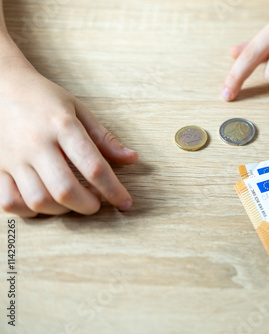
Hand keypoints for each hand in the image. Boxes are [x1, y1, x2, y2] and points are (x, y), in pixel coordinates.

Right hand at [0, 58, 137, 216]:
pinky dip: (30, 210)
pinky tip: (45, 202)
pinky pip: (9, 202)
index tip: (125, 202)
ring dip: (62, 210)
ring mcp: (12, 157)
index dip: (113, 190)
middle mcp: (36, 143)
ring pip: (38, 200)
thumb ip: (104, 138)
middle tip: (97, 202)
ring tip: (73, 200)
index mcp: (62, 126)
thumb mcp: (78, 110)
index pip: (93, 166)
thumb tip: (131, 159)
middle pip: (65, 189)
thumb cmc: (43, 98)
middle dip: (88, 205)